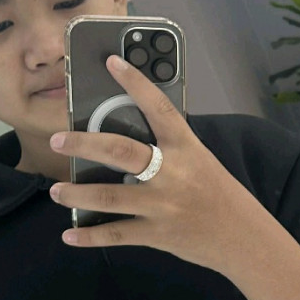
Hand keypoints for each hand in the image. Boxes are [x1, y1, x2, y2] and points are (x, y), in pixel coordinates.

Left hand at [47, 54, 257, 271]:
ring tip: (57, 190)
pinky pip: (116, 234)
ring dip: (76, 193)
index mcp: (185, 148)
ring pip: (108, 196)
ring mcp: (162, 205)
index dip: (135, 83)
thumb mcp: (199, 161)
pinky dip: (90, 236)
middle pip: (119, 151)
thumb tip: (122, 143)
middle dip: (82, 144)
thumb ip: (168, 149)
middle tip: (57, 140)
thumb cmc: (218, 194)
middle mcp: (171, 173)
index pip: (158, 107)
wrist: (243, 236)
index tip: (111, 62)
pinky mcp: (156, 234)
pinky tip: (70, 234)